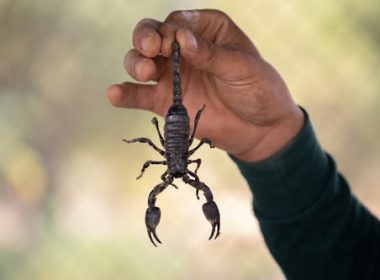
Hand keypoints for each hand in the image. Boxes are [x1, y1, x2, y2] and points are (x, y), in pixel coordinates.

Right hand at [107, 9, 303, 161]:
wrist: (261, 129)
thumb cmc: (259, 90)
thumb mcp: (242, 68)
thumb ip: (211, 54)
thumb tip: (182, 39)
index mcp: (207, 31)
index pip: (178, 22)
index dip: (170, 30)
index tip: (173, 43)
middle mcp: (184, 50)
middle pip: (152, 36)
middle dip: (146, 39)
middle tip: (151, 50)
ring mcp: (173, 76)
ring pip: (141, 61)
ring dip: (136, 63)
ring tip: (145, 72)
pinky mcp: (166, 101)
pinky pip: (140, 95)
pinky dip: (126, 94)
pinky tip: (115, 94)